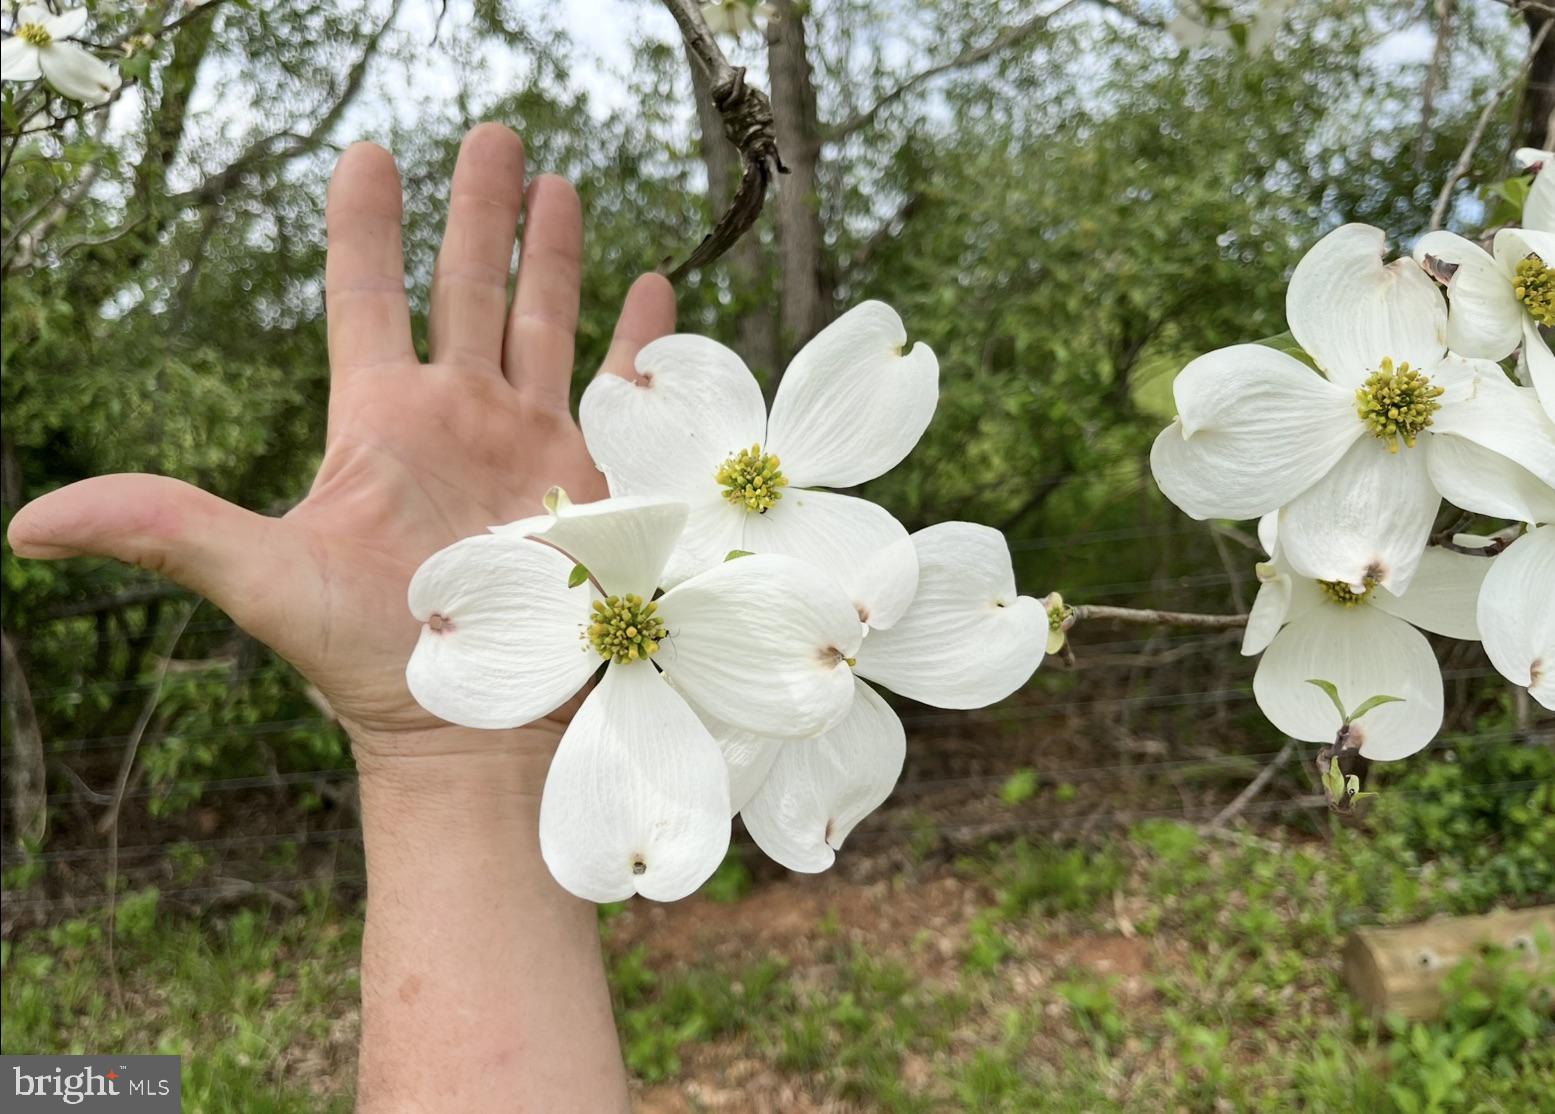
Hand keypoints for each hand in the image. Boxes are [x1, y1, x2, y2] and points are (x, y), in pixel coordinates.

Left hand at [7, 123, 675, 753]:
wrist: (478, 733)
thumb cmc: (371, 664)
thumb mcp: (264, 581)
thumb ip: (164, 527)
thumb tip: (24, 523)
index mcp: (381, 423)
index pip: (368, 296)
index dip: (366, 224)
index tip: (368, 151)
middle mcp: (458, 420)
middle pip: (468, 287)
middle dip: (480, 209)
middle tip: (494, 132)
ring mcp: (531, 446)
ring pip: (544, 322)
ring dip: (553, 253)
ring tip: (561, 182)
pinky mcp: (597, 483)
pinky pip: (625, 393)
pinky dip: (644, 344)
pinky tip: (658, 290)